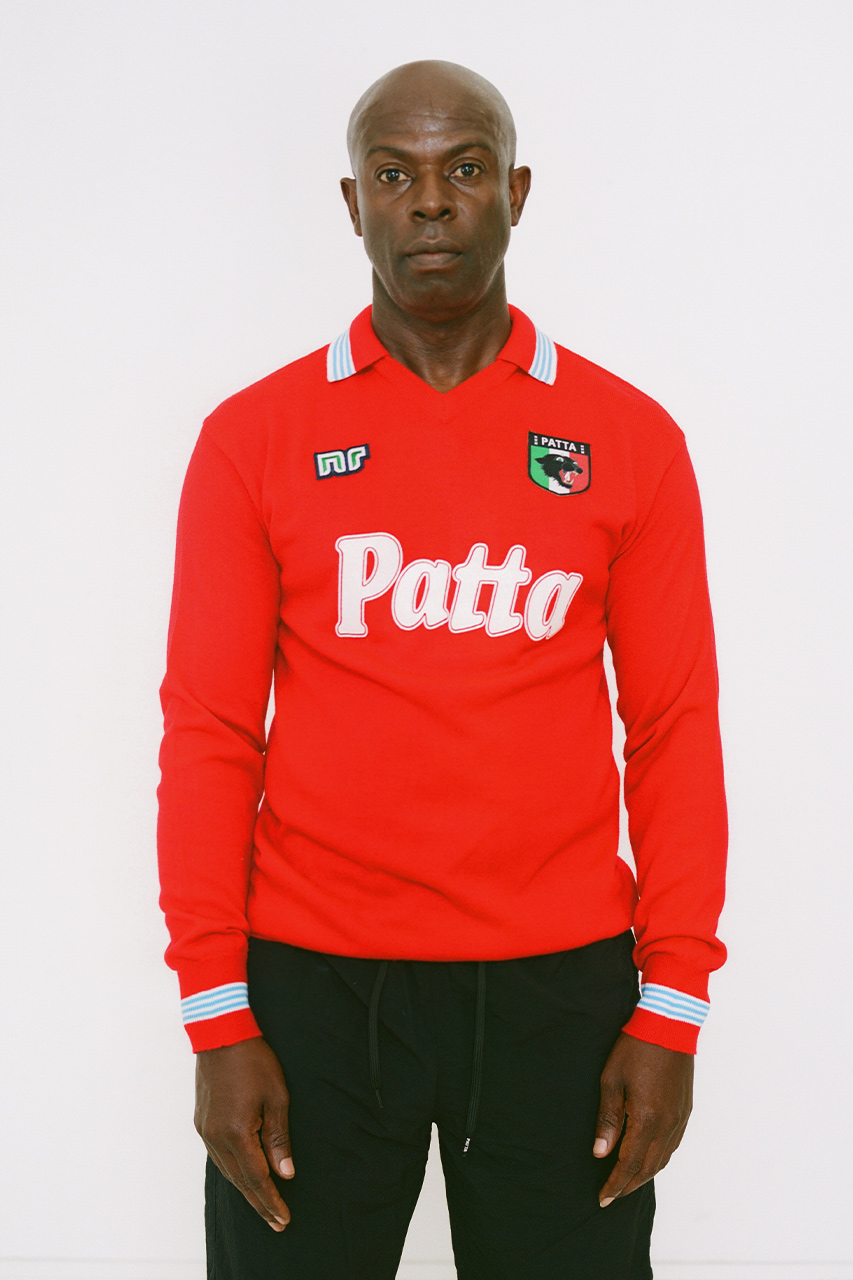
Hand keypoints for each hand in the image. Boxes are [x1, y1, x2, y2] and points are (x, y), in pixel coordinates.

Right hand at [195, 1037, 294, 1230]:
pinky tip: (243, 1176)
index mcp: (236, 1133)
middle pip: (240, 1180)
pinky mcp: (201, 1122)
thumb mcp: (276, 1097)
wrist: (221, 1034)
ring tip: (263, 1206)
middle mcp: (216, 1137)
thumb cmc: (253, 1061)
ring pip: (227, 1170)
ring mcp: (205, 1130)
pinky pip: (218, 1156)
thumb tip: (285, 1173)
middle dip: (260, 1203)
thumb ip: (279, 1138)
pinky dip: (233, 1171)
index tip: (283, 1219)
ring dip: (246, 1190)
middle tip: (276, 1223)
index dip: (271, 1200)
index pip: (257, 1178)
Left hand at [593, 1032, 692, 1206]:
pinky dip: (659, 1159)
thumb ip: (608, 1119)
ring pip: (662, 1159)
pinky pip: (672, 1145)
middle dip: (629, 1185)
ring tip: (627, 1182)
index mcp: (646, 1119)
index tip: (602, 1198)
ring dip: (644, 1175)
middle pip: (648, 1168)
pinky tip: (648, 1159)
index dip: (615, 1183)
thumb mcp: (611, 1080)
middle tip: (611, 1195)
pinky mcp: (685, 1110)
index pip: (629, 1164)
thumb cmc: (635, 1048)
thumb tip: (601, 1152)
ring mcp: (679, 1119)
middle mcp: (667, 1125)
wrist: (669, 1025)